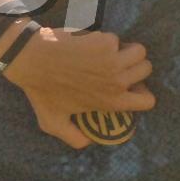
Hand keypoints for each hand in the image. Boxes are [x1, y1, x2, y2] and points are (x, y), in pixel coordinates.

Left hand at [3, 28, 155, 148]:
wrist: (31, 59)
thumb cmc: (41, 90)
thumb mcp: (53, 123)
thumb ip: (74, 138)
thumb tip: (90, 141)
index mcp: (110, 101)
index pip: (147, 101)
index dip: (142, 92)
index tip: (130, 86)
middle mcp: (117, 82)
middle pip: (146, 68)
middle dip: (133, 65)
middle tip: (116, 64)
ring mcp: (113, 60)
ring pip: (139, 50)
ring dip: (125, 49)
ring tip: (109, 52)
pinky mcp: (104, 42)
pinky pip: (114, 38)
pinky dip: (103, 40)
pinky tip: (89, 44)